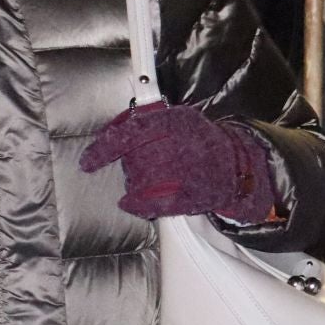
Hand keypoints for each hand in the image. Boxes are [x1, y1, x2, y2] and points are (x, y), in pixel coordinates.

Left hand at [80, 102, 276, 222]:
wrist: (237, 166)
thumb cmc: (200, 141)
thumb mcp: (179, 119)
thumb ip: (148, 120)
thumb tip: (113, 129)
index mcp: (176, 121)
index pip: (132, 132)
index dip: (105, 148)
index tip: (87, 162)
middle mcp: (182, 145)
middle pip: (135, 161)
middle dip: (131, 166)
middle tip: (144, 165)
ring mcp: (188, 172)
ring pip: (142, 182)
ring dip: (138, 184)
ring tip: (152, 179)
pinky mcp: (192, 197)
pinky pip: (154, 204)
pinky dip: (139, 205)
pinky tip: (131, 203)